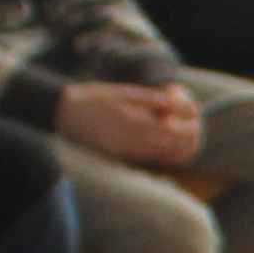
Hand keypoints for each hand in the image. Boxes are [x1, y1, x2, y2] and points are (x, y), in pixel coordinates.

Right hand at [52, 80, 203, 167]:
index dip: (189, 125)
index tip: (187, 111)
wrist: (64, 114)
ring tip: (170, 121)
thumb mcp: (126, 94)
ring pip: (169, 156)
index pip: (179, 134)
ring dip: (177, 142)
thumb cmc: (94, 99)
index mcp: (139, 126)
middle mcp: (137, 145)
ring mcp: (131, 154)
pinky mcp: (125, 158)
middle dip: (188, 135)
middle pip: (179, 149)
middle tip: (184, 118)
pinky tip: (157, 131)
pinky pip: (153, 157)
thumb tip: (179, 105)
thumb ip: (155, 102)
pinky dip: (164, 147)